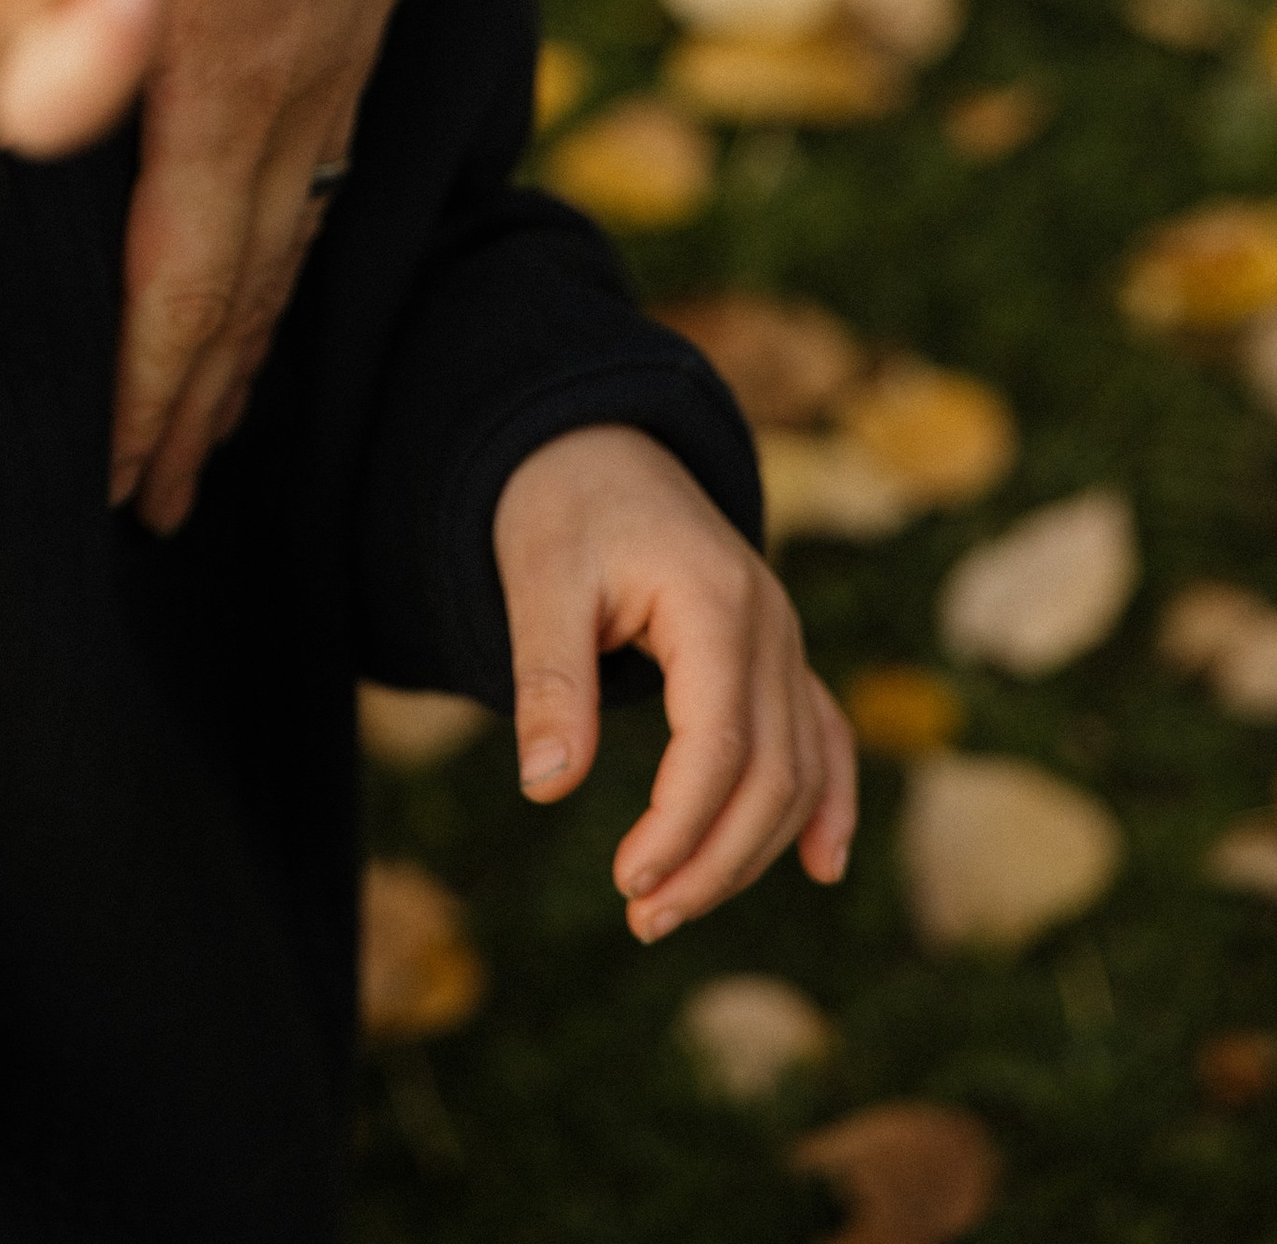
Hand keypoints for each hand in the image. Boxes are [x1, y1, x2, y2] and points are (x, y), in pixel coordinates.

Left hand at [113, 0, 441, 531]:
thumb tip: (29, 97)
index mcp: (222, 63)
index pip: (190, 274)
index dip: (156, 384)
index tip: (125, 472)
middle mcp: (293, 86)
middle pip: (245, 291)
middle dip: (197, 405)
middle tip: (160, 500)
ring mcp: (337, 58)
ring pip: (292, 244)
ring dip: (245, 351)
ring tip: (207, 438)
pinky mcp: (360, 22)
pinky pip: (327, 177)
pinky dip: (293, 257)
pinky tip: (268, 290)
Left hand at [492, 424, 857, 939]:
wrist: (597, 445)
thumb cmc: (563, 511)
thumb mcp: (538, 582)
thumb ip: (549, 681)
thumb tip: (545, 784)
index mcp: (715, 604)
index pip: (720, 747)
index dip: (681, 828)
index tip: (628, 881)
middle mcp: (771, 625)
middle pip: (771, 773)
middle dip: (715, 860)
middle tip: (642, 916)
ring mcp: (784, 640)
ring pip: (798, 769)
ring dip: (750, 849)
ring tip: (673, 906)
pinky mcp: (778, 654)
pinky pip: (823, 735)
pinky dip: (826, 801)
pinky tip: (819, 864)